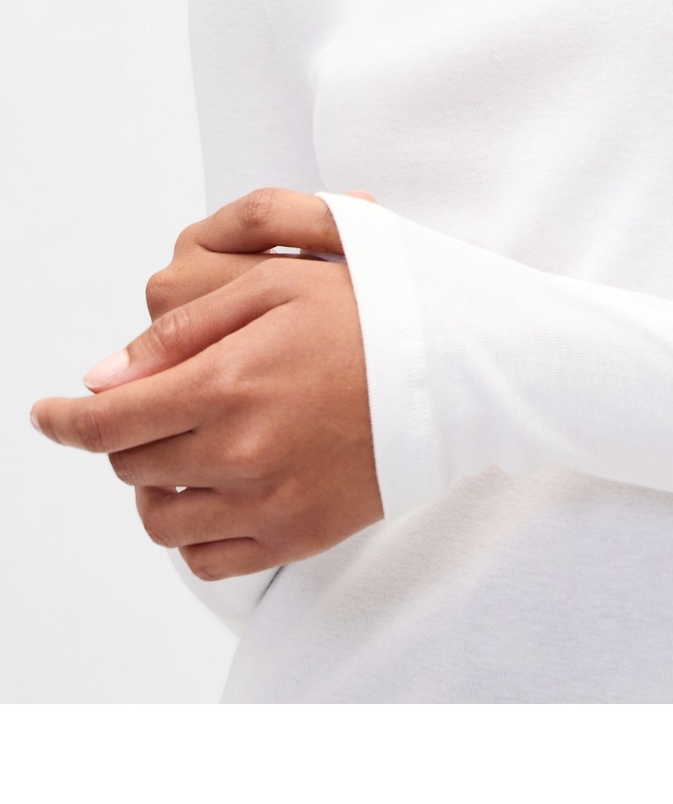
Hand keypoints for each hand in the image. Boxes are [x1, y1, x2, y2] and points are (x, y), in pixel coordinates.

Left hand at [30, 189, 383, 579]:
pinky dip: (193, 529)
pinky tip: (215, 489)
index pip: (109, 420)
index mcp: (228, 380)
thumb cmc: (370, 312)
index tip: (46, 416)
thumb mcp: (274, 285)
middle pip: (131, 465)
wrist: (457, 369)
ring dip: (154, 483)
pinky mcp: (297, 535)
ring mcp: (269, 500)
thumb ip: (181, 333)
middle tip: (159, 404)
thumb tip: (103, 379)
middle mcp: (241, 450)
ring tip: (185, 448)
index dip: (63, 421)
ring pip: (160, 518)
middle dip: (126, 434)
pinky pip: (206, 558)